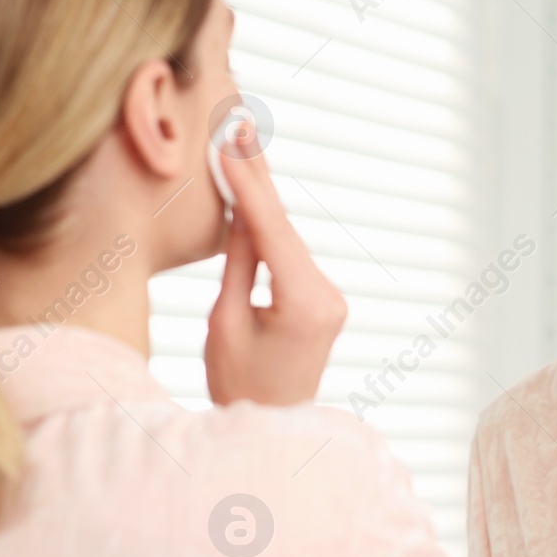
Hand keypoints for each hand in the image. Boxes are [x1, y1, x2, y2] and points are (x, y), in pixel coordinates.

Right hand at [205, 124, 347, 405]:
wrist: (272, 430)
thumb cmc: (239, 387)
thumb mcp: (226, 323)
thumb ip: (238, 266)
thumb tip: (241, 212)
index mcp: (306, 306)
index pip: (271, 233)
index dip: (247, 186)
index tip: (228, 145)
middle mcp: (328, 297)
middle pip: (285, 228)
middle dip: (259, 178)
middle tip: (241, 127)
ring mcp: (330, 299)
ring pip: (288, 238)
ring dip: (263, 197)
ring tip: (242, 147)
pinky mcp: (323, 302)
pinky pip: (291, 255)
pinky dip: (270, 226)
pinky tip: (253, 192)